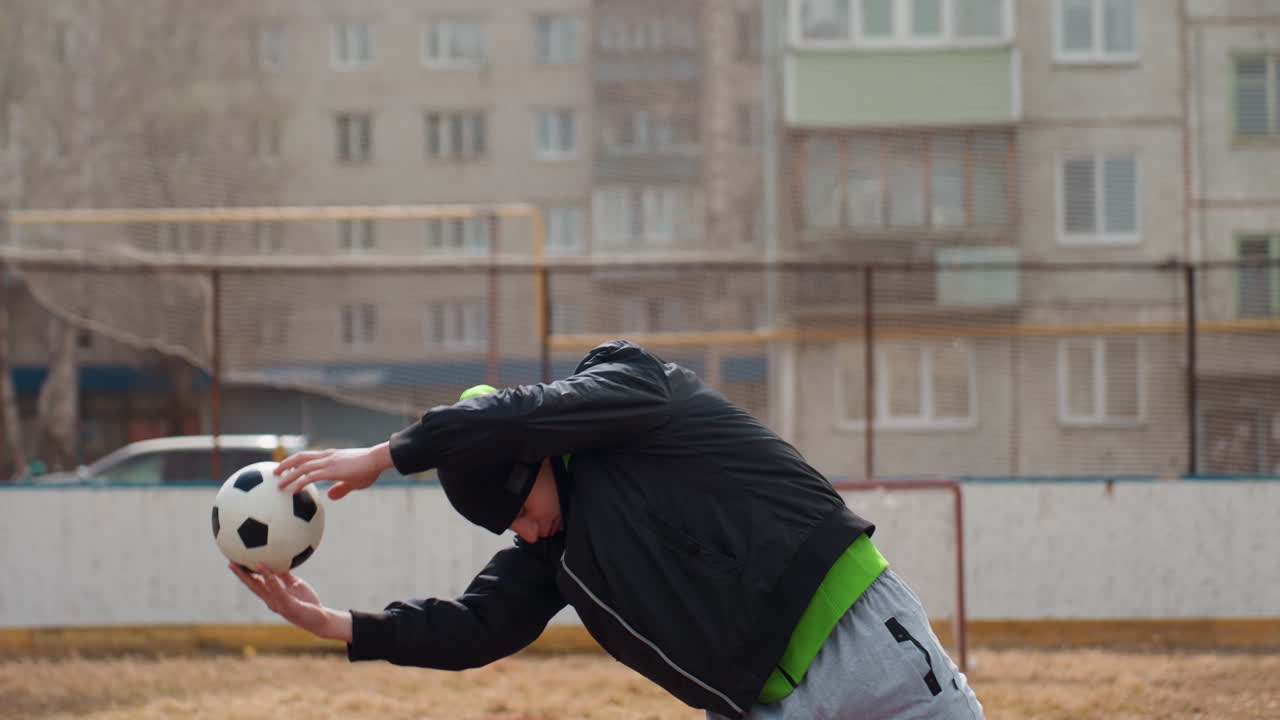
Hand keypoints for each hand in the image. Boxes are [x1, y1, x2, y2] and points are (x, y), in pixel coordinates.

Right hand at [230, 563, 351, 641]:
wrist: (320, 618)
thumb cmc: (307, 602)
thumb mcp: (295, 584)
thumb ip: (286, 575)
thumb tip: (279, 558)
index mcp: (272, 596)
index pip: (255, 583)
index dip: (245, 574)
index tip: (236, 562)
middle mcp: (271, 601)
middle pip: (252, 586)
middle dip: (240, 575)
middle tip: (230, 562)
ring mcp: (278, 604)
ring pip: (259, 589)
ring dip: (248, 576)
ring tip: (240, 565)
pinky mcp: (288, 606)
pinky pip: (278, 590)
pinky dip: (270, 580)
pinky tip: (265, 570)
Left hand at [275, 443, 391, 499]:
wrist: (377, 459)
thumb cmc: (369, 469)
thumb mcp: (353, 481)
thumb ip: (341, 488)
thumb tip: (330, 497)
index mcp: (331, 456)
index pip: (309, 456)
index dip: (296, 460)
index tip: (286, 467)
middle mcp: (326, 456)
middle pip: (300, 457)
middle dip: (286, 463)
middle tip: (275, 471)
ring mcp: (327, 462)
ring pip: (301, 466)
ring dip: (287, 474)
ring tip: (277, 482)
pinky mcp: (330, 470)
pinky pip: (309, 476)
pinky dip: (299, 483)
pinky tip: (293, 491)